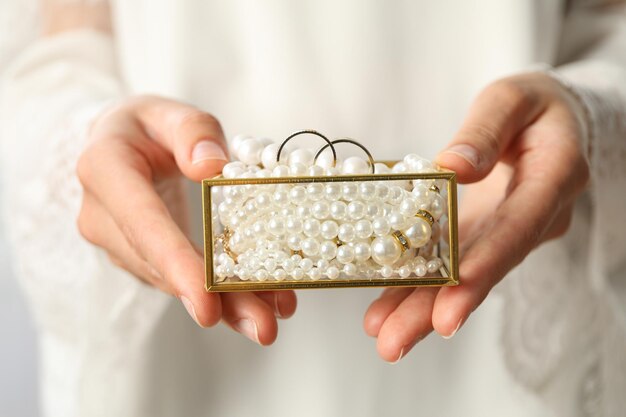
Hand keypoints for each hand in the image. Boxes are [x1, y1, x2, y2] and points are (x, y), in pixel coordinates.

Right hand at [77, 95, 296, 343]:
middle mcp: (102, 215)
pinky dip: (218, 292)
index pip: (143, 222)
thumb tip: (213, 167)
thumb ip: (192, 130)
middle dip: (215, 299)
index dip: (177, 264)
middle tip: (263, 328)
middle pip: (163, 265)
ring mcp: (117, 242)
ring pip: (173, 281)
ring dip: (224, 302)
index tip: (208, 304)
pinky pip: (178, 279)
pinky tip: (256, 302)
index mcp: (105, 169)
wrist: (116, 145)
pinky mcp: (138, 257)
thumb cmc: (146, 126)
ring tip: (271, 318)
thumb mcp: (168, 111)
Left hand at [364, 72, 589, 361]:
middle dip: (438, 308)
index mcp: (552, 179)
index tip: (449, 308)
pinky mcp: (482, 232)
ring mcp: (505, 230)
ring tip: (384, 339)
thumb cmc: (534, 104)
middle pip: (484, 268)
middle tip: (396, 343)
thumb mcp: (512, 98)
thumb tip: (451, 167)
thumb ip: (485, 129)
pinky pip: (451, 262)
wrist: (552, 119)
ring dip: (421, 308)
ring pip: (463, 274)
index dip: (481, 270)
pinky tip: (385, 308)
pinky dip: (418, 285)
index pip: (515, 231)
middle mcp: (532, 217)